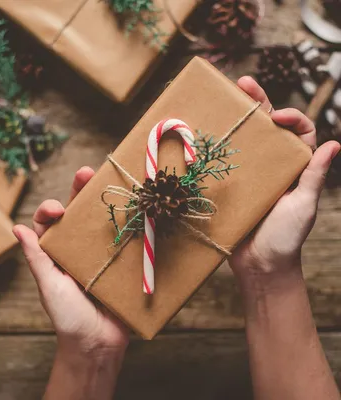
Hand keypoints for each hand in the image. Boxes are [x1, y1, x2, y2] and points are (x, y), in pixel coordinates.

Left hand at [13, 167, 128, 355]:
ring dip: (108, 202)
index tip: (58, 209)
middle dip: (82, 192)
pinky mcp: (123, 262)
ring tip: (113, 182)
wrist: (98, 343)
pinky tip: (136, 209)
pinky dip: (130, 224)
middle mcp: (79, 248)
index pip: (51, 222)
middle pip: (79, 214)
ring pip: (104, 221)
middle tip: (87, 173)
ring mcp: (103, 253)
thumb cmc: (68, 317)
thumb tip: (16, 227)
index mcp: (58, 252)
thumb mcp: (48, 285)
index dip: (52, 209)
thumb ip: (36, 258)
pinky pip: (126, 239)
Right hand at [231, 77, 339, 282]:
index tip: (276, 116)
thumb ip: (315, 176)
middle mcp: (274, 168)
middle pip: (268, 129)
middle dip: (258, 104)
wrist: (259, 264)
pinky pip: (226, 163)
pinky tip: (207, 135)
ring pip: (246, 142)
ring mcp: (251, 176)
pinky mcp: (232, 187)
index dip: (291, 117)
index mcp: (296, 169)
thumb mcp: (304, 205)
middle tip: (243, 83)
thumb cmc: (286, 238)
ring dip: (237, 120)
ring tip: (224, 99)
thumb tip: (335, 144)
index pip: (299, 133)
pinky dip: (218, 148)